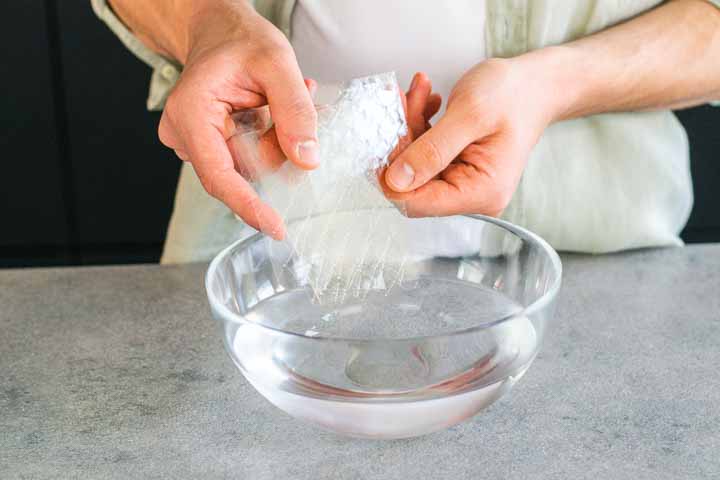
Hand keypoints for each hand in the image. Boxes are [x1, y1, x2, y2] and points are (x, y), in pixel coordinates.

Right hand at [157, 2, 317, 239]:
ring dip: (277, 138)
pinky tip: (274, 109)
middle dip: (278, 146)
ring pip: (250, 166)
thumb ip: (294, 111)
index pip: (219, 176)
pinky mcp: (210, 146)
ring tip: (283, 97)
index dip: (249, 205)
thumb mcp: (277, 63)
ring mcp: (196, 143)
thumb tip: (307, 161)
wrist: (219, 30)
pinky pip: (249, 158)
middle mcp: (185, 135)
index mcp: (191, 114)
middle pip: (242, 171)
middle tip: (300, 99)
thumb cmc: (239, 39)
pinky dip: (270, 138)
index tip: (276, 227)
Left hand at [383, 58, 555, 217]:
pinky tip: (428, 99)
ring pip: (413, 163)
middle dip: (401, 138)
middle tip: (401, 98)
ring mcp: (462, 182)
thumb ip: (432, 150)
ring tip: (420, 90)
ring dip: (409, 125)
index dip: (392, 172)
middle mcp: (470, 195)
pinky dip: (419, 124)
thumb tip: (396, 180)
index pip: (417, 202)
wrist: (536, 84)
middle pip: (412, 182)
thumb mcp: (470, 115)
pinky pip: (422, 153)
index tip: (385, 132)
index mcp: (480, 192)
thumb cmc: (514, 95)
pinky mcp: (454, 167)